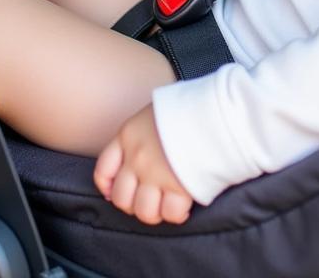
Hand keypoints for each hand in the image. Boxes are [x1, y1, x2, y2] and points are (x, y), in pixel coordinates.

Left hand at [94, 104, 192, 224]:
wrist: (216, 107)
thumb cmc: (191, 105)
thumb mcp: (158, 109)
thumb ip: (147, 130)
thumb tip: (150, 146)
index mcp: (129, 134)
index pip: (103, 170)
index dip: (107, 187)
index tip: (114, 191)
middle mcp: (137, 157)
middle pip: (121, 198)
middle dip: (134, 204)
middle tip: (149, 199)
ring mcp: (156, 174)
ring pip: (144, 211)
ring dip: (155, 212)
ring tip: (167, 204)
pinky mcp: (179, 186)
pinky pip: (171, 213)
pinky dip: (178, 214)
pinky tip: (184, 206)